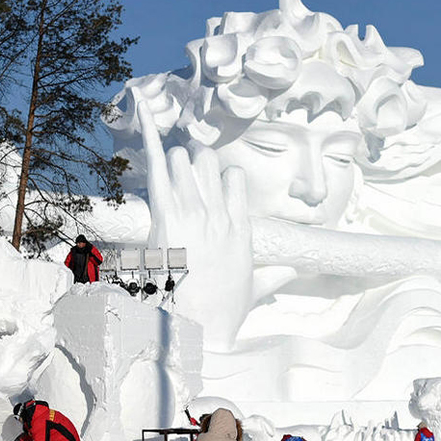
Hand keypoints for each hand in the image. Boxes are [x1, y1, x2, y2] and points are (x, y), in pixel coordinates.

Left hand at [137, 99, 252, 351]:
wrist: (201, 329)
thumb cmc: (225, 313)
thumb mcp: (255, 290)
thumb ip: (277, 276)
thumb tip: (297, 270)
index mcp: (239, 227)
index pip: (233, 179)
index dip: (220, 178)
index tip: (210, 187)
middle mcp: (218, 213)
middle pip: (210, 162)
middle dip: (196, 164)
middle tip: (182, 180)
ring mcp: (193, 212)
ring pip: (184, 162)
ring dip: (173, 164)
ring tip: (164, 176)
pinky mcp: (167, 217)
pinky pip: (157, 171)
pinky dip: (148, 139)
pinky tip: (142, 112)